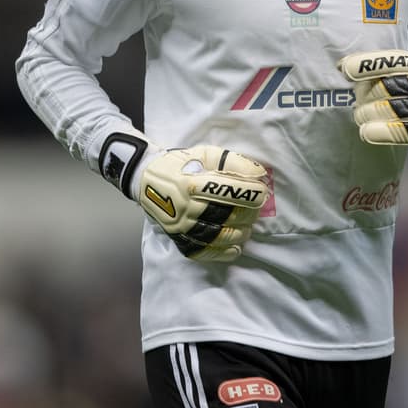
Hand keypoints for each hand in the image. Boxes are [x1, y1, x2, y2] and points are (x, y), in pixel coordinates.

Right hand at [115, 142, 267, 261]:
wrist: (145, 178)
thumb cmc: (180, 164)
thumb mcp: (205, 153)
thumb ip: (233, 162)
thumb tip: (259, 174)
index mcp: (193, 182)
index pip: (230, 191)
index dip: (252, 193)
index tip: (262, 192)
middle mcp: (186, 206)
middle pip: (226, 215)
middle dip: (248, 214)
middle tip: (256, 209)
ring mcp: (181, 225)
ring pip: (217, 236)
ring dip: (239, 234)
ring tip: (247, 227)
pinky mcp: (177, 237)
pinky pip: (201, 251)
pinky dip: (221, 253)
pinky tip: (235, 249)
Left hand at [338, 50, 407, 144]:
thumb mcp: (404, 68)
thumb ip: (376, 65)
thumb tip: (341, 65)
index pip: (390, 61)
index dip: (364, 65)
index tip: (344, 70)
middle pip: (386, 87)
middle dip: (364, 94)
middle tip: (357, 100)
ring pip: (389, 109)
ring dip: (367, 113)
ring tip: (359, 115)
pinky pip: (398, 132)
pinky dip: (378, 131)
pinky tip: (366, 131)